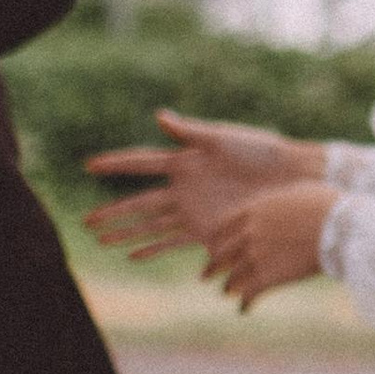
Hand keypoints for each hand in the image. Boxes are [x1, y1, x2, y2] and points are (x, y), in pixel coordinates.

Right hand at [84, 111, 326, 261]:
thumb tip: (160, 116)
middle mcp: (183, 188)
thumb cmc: (261, 151)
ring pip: (150, 225)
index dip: (116, 165)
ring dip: (125, 234)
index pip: (141, 163)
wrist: (290, 179)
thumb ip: (191, 133)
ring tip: (101, 241)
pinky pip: (173, 242)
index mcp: (184, 162)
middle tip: (85, 221)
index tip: (89, 165)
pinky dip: (153, 249)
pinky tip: (133, 256)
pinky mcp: (208, 230)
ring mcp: (193, 211)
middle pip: (139, 201)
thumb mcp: (226, 139)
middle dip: (112, 211)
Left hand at [203, 179, 337, 311]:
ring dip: (228, 287)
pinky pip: (249, 294)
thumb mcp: (297, 192)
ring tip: (227, 293)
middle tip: (205, 276)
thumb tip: (281, 203)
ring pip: (232, 276)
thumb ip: (279, 201)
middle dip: (212, 267)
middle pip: (220, 254)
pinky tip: (244, 309)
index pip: (222, 227)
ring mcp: (256, 256)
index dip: (215, 240)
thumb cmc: (326, 205)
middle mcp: (248, 233)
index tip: (212, 248)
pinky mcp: (268, 277)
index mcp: (253, 211)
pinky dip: (245, 304)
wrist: (339, 227)